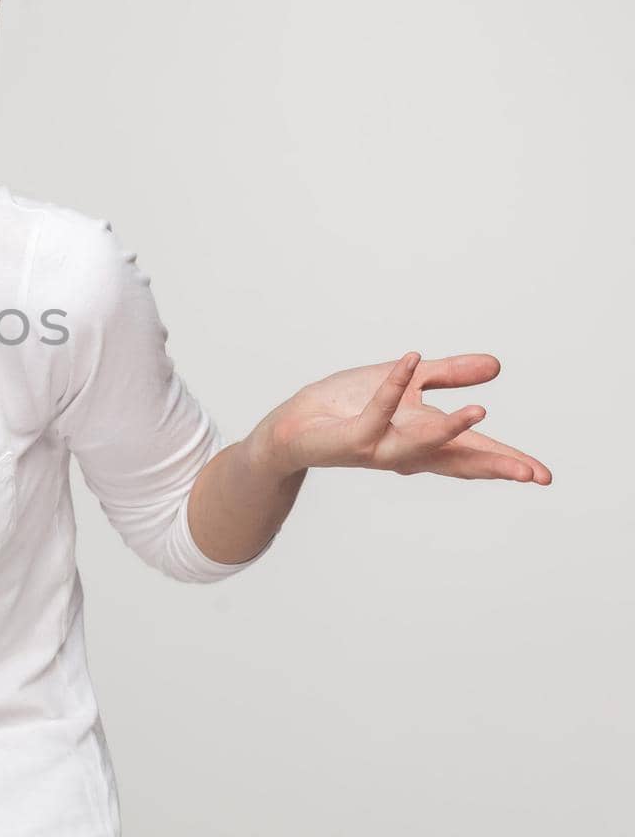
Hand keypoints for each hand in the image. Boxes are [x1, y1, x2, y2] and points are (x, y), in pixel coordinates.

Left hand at [252, 352, 551, 483]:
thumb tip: (497, 366)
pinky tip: (410, 361)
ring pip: (419, 443)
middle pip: (457, 461)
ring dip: (448, 428)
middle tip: (531, 474)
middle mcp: (407, 451)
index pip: (473, 454)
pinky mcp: (352, 437)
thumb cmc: (348, 406)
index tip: (543, 475)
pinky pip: (377, 410)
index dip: (506, 463)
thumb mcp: (407, 383)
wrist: (293, 425)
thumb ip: (449, 374)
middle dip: (493, 465)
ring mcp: (380, 448)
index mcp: (425, 440)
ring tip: (480, 412)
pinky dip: (394, 385)